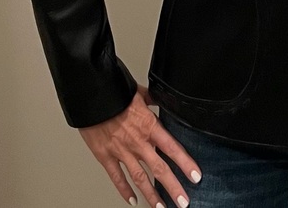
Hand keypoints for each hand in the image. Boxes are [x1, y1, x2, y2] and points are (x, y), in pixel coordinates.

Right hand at [79, 86, 201, 207]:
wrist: (92, 96)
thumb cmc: (116, 92)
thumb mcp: (141, 94)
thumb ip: (155, 101)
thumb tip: (166, 100)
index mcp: (149, 126)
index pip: (172, 148)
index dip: (185, 163)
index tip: (195, 176)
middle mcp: (138, 142)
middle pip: (159, 169)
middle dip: (173, 187)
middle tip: (183, 202)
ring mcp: (121, 151)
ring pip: (140, 178)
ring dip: (152, 195)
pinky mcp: (105, 156)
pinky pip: (116, 177)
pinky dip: (124, 190)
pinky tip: (132, 200)